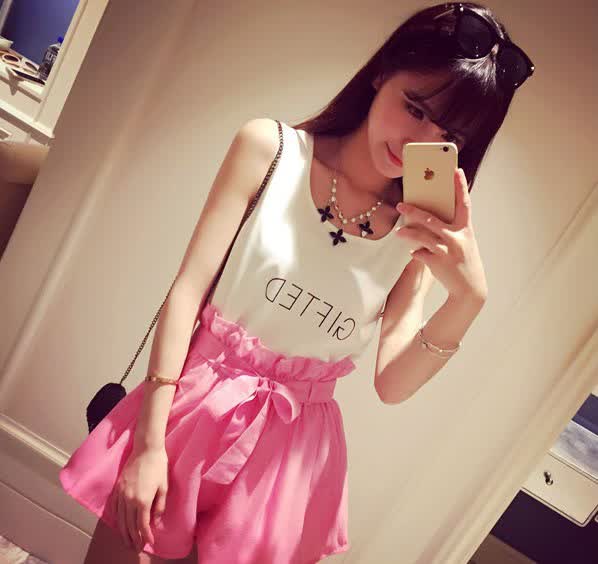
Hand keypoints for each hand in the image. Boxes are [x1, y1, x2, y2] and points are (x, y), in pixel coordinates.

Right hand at [107, 445, 168, 552]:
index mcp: (143, 500)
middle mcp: (129, 499)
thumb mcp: (164, 486)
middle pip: (129, 525)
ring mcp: (121, 493)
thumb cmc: (158, 465)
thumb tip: (155, 520)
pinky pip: (114, 508)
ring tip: (127, 541)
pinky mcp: (117, 487)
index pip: (142, 524)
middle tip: (136, 548)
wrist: (146, 448)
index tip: (148, 543)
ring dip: (123, 532)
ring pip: (120, 519)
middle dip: (133, 538)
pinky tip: (119, 524)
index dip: (145, 536)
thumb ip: (159, 505)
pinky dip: (116, 519)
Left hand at [395, 168, 487, 301]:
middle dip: (414, 211)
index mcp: (466, 230)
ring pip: (421, 236)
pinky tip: (414, 253)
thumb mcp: (464, 243)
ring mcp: (447, 250)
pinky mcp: (437, 262)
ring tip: (398, 232)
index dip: (460, 186)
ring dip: (407, 233)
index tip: (455, 170)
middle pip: (432, 219)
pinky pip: (420, 253)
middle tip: (401, 205)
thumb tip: (431, 218)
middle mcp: (457, 238)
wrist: (469, 289)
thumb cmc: (465, 262)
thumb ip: (452, 229)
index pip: (464, 203)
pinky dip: (416, 252)